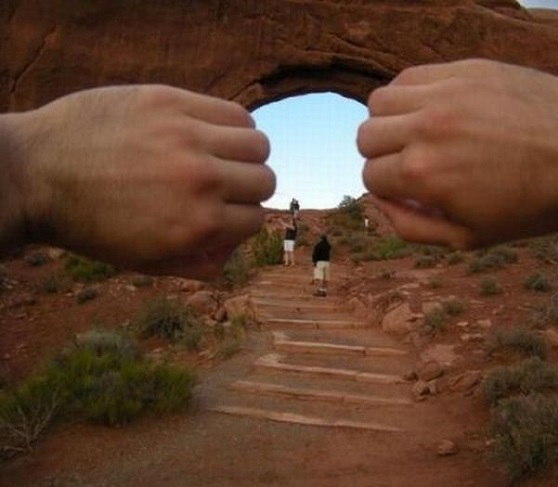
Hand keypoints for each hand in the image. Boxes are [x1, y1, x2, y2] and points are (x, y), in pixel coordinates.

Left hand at [13, 85, 274, 278]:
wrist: (34, 176)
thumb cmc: (90, 225)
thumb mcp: (145, 262)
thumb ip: (197, 265)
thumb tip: (233, 251)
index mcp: (198, 226)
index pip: (257, 218)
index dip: (242, 217)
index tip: (226, 209)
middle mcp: (201, 182)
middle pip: (265, 180)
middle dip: (249, 187)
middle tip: (226, 183)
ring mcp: (187, 138)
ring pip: (257, 143)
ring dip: (246, 153)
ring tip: (221, 153)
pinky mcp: (170, 103)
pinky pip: (232, 111)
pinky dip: (231, 123)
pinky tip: (209, 130)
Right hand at [357, 59, 557, 248]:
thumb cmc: (529, 205)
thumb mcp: (467, 237)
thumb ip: (410, 227)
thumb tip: (377, 204)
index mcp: (421, 175)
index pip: (369, 176)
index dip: (387, 188)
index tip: (409, 189)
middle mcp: (425, 129)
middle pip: (365, 137)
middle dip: (380, 156)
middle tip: (410, 162)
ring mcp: (444, 94)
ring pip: (380, 102)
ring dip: (389, 121)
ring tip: (417, 132)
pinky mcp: (465, 70)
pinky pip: (410, 76)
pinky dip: (410, 94)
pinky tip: (432, 109)